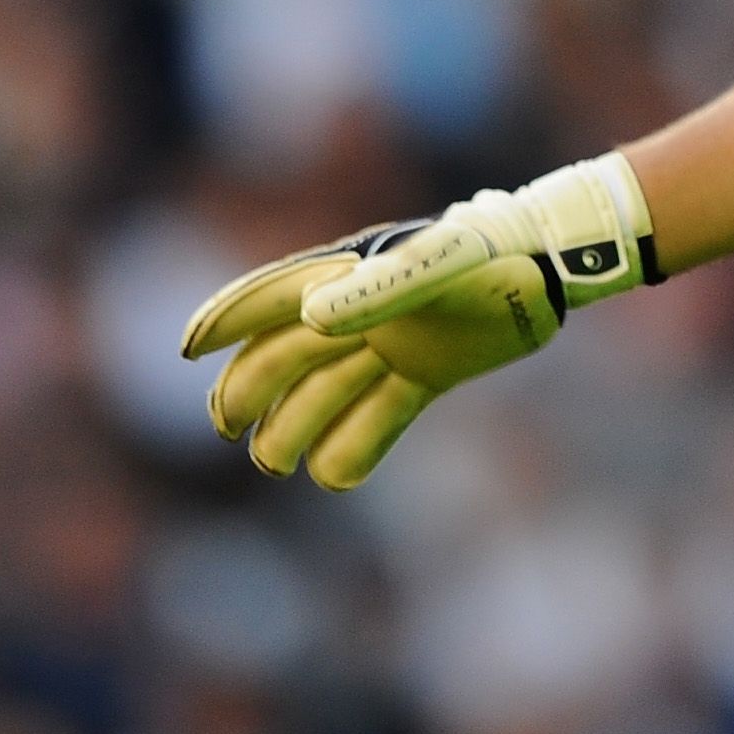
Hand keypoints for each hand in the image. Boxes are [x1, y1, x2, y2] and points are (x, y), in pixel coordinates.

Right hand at [179, 153, 654, 488]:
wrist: (546, 267)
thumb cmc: (489, 257)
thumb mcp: (438, 268)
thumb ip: (378, 291)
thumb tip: (311, 322)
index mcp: (350, 275)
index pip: (273, 300)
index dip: (227, 320)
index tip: (187, 347)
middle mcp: (363, 310)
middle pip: (288, 354)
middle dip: (250, 389)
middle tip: (227, 428)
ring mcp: (394, 342)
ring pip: (328, 390)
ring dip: (296, 425)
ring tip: (275, 463)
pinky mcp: (427, 370)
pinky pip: (381, 414)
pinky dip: (357, 444)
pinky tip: (335, 477)